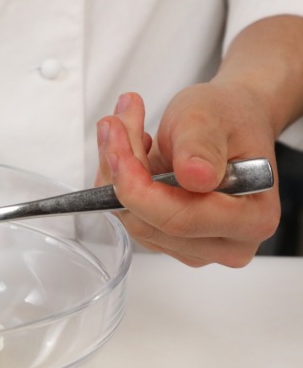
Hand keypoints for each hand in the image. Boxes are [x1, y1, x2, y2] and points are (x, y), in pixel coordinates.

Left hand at [95, 90, 279, 266]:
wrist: (228, 122)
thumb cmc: (228, 118)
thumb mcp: (212, 118)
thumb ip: (201, 147)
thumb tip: (196, 177)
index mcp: (252, 218)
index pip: (180, 219)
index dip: (139, 190)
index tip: (117, 151)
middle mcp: (227, 245)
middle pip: (149, 223)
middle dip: (122, 172)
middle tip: (114, 125)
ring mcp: (195, 248)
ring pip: (131, 219)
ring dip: (116, 173)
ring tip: (122, 128)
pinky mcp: (168, 240)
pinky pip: (128, 216)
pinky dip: (120, 181)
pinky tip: (129, 151)